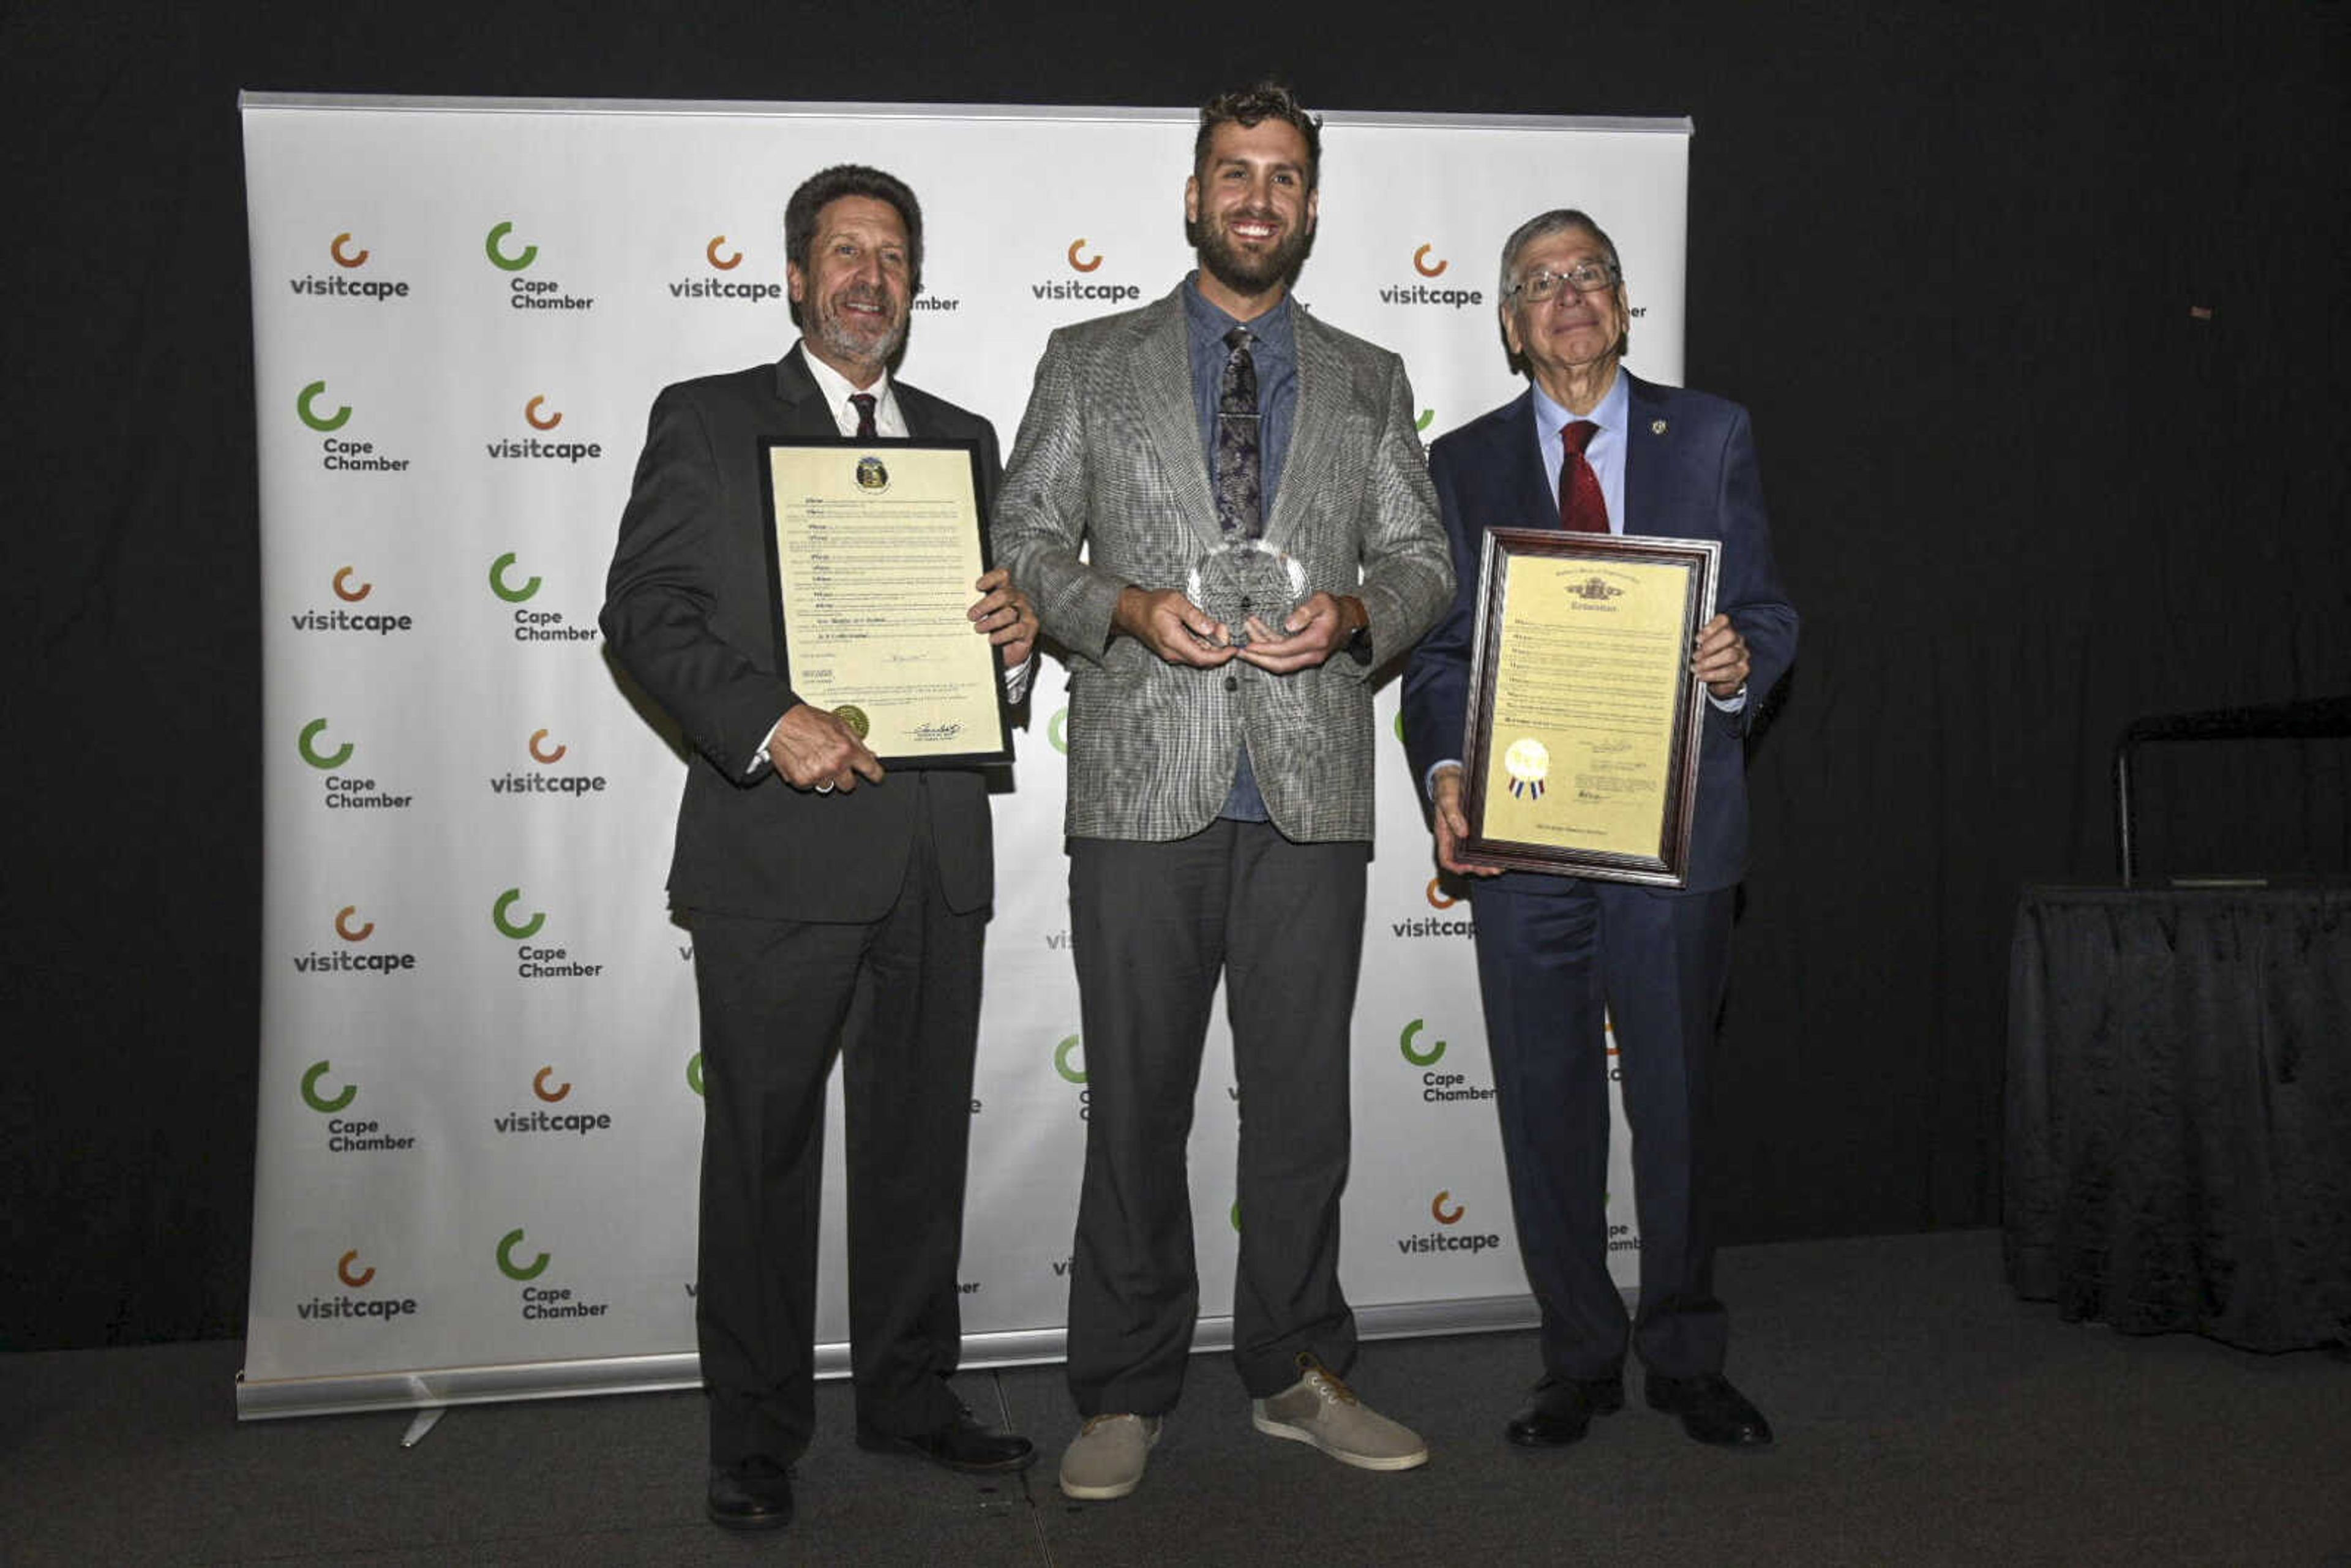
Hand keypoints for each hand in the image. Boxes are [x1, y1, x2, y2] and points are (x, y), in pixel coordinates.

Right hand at [765, 703, 885, 792]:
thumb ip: (856, 742)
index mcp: (847, 750)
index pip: (871, 770)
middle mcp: (834, 765)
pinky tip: (804, 762)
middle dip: (845, 777)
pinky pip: (810, 786)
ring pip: (828, 786)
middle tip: (835, 764)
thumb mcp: (839, 724)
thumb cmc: (807, 720)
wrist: (781, 723)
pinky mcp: (802, 781)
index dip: (875, 775)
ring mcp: (818, 775)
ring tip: (814, 758)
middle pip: (849, 785)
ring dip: (824, 776)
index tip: (876, 777)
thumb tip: (869, 755)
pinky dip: (808, 777)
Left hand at [970, 566, 1037, 669]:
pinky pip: (1017, 630)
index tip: (978, 586)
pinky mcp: (1030, 628)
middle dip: (985, 605)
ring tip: (978, 629)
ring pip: (1009, 613)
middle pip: (1003, 595)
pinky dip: (1002, 636)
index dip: (991, 579)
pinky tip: (992, 640)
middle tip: (971, 616)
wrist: (1011, 648)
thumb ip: (977, 608)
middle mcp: (1017, 599)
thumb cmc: (994, 627)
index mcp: (1006, 590)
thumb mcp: (986, 615)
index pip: (1002, 576)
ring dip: (991, 622)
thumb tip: (959, 608)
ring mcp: (1026, 612)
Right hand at [1114, 586, 1237, 666]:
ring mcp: (1171, 654)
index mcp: (1173, 640)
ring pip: (1198, 658)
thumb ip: (1194, 615)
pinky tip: (1206, 635)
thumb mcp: (1175, 601)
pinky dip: (1203, 647)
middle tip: (1224, 631)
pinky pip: (1191, 654)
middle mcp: (1172, 652)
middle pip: (1203, 660)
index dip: (1221, 656)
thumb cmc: (1151, 605)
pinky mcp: (1171, 653)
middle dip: (1219, 649)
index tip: (1233, 649)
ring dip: (1211, 648)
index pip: (1202, 657)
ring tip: (1216, 630)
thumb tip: (1211, 628)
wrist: (1132, 611)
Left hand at [1235, 592, 1355, 673]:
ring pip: (1280, 661)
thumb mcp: (1322, 601)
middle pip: (1280, 664)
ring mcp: (1308, 657)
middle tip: (1239, 652)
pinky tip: (1257, 631)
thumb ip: (1306, 611)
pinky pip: (1284, 654)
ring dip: (1261, 650)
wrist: (1350, 618)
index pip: (1285, 650)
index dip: (1265, 650)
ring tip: (1246, 631)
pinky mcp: (1304, 654)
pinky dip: (1269, 645)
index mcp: (1316, 641)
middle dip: (1258, 659)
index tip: (1249, 647)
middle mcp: (1312, 654)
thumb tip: (1288, 624)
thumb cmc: (1335, 608)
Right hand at [1431, 766, 1501, 876]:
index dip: (1456, 866)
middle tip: (1492, 869)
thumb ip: (1453, 815)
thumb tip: (1462, 832)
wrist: (1453, 774)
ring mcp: (1465, 833)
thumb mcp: (1447, 799)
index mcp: (1445, 833)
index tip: (1468, 868)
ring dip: (1486, 862)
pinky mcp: (1475, 828)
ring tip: (1499, 865)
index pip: (1447, 858)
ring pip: (1474, 855)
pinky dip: (1490, 850)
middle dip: (1478, 867)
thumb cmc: (1446, 787)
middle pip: (1464, 861)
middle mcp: (1455, 836)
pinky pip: (1481, 843)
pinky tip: (1499, 851)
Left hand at [1691, 613, 1748, 698]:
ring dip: (1711, 664)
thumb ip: (1695, 644)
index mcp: (1726, 629)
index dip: (1710, 628)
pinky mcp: (1742, 671)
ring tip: (1697, 671)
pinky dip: (1717, 679)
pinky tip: (1706, 681)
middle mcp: (1737, 641)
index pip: (1723, 620)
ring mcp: (1742, 655)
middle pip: (1729, 636)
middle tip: (1695, 657)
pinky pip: (1732, 675)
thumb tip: (1681, 644)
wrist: (1721, 676)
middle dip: (1710, 647)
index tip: (1697, 639)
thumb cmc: (1708, 658)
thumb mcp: (1701, 648)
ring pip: (1731, 656)